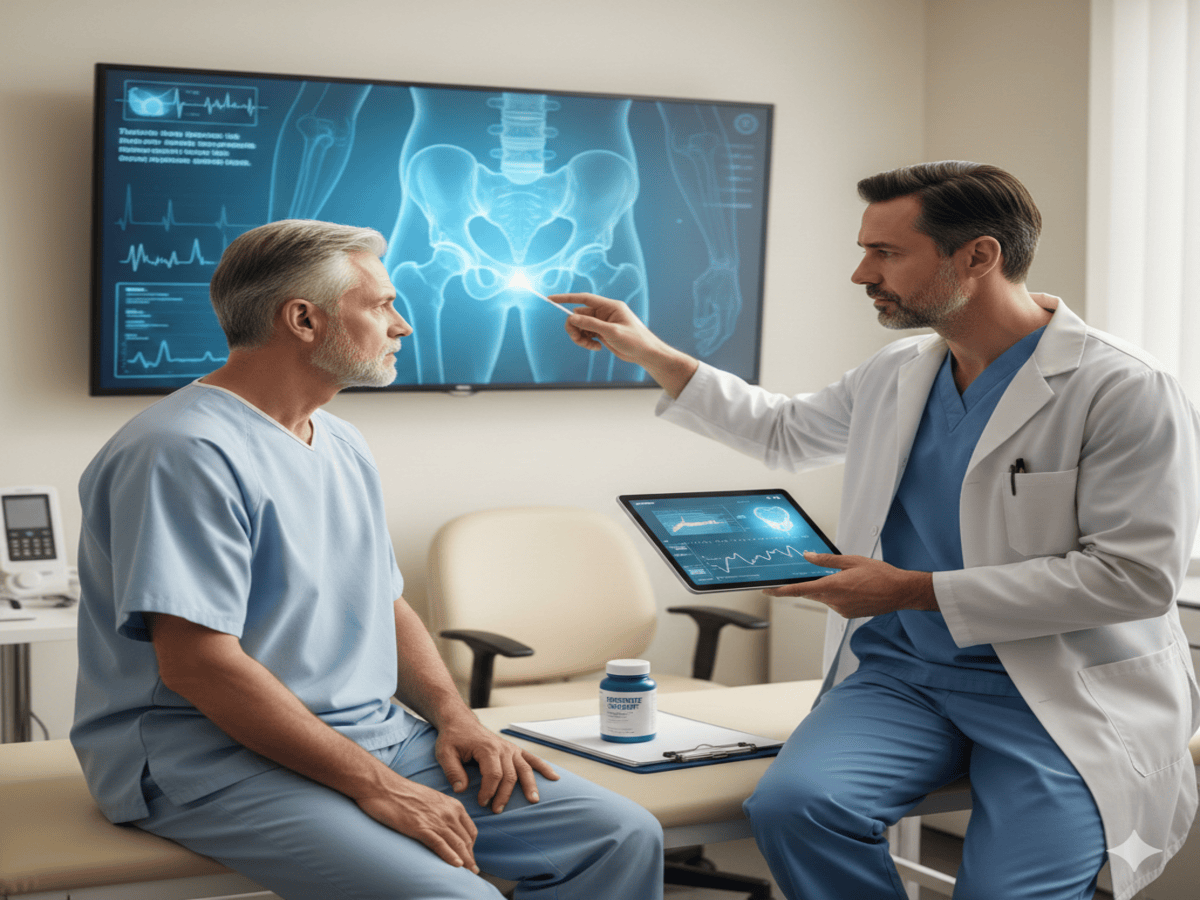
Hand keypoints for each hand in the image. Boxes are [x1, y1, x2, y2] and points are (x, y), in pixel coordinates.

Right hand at [355, 774, 480, 872]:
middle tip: (472, 871)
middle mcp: (448, 812)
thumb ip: (442, 813)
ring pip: (456, 844)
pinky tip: (456, 865)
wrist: (383, 786)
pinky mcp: (420, 827)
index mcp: (452, 804)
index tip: (469, 858)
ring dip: (465, 861)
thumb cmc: (404, 793)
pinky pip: (440, 844)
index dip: (472, 847)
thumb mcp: (431, 800)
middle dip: (470, 857)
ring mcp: (435, 819)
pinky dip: (450, 856)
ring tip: (469, 874)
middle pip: (466, 840)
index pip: (470, 830)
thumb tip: (446, 828)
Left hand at [434, 714, 559, 813]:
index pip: (494, 775)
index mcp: (487, 749)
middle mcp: (503, 748)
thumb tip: (461, 789)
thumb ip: (452, 771)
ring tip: (533, 801)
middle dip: (505, 795)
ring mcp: (511, 749)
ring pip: (524, 769)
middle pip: (510, 775)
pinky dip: (544, 767)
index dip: (489, 791)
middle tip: (497, 810)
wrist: (460, 722)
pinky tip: (554, 778)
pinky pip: (532, 759)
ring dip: (529, 785)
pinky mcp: (514, 750)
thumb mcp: (444, 753)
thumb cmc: (452, 738)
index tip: (482, 803)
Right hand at [551, 292, 698, 396]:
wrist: (646, 354)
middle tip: (578, 339)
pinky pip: (586, 334)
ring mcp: (603, 323)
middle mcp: (605, 313)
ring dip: (581, 337)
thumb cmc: (635, 340)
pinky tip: (596, 347)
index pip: (584, 299)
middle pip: (579, 315)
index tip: (551, 299)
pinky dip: (586, 341)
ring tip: (590, 346)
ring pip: (581, 326)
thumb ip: (591, 324)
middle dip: (575, 328)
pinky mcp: (602, 333)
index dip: (567, 298)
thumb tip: (572, 317)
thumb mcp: (612, 332)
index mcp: (610, 306)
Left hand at [764, 552, 936, 617]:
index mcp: (833, 586)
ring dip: (826, 589)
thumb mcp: (851, 560)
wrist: (900, 591)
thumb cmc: (880, 574)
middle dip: (806, 585)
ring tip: (845, 578)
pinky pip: (835, 604)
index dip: (781, 591)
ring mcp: (841, 610)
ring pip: (824, 598)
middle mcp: (835, 601)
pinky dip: (836, 595)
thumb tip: (808, 556)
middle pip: (811, 593)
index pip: (800, 590)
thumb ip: (826, 560)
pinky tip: (851, 587)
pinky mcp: (848, 614)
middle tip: (805, 575)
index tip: (767, 590)